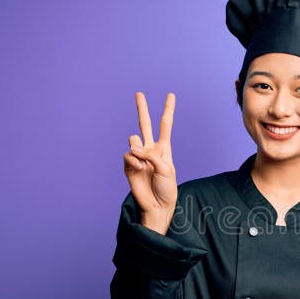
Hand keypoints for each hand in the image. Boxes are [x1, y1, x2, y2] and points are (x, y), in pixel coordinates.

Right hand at [123, 92, 177, 233]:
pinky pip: (128, 154)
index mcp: (164, 148)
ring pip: (133, 139)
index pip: (165, 125)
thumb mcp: (166, 169)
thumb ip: (151, 154)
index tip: (171, 95)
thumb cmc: (167, 188)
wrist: (157, 205)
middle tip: (138, 93)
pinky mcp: (128, 165)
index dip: (168, 109)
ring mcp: (138, 156)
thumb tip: (133, 147)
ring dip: (139, 148)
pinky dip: (133, 160)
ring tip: (144, 162)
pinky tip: (138, 168)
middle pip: (145, 124)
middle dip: (142, 109)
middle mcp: (150, 149)